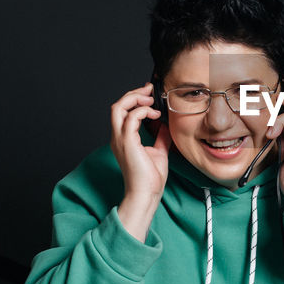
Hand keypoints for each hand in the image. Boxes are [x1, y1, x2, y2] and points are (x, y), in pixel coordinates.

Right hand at [110, 83, 169, 201]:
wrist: (147, 193)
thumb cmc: (150, 177)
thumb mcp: (159, 151)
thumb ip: (160, 136)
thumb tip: (166, 125)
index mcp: (123, 138)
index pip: (123, 111)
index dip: (134, 98)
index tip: (149, 92)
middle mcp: (118, 137)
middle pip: (117, 106)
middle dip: (133, 93)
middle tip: (149, 90)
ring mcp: (120, 139)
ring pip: (118, 108)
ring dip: (135, 99)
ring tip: (150, 100)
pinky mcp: (127, 142)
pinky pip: (131, 118)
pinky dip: (143, 111)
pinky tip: (155, 114)